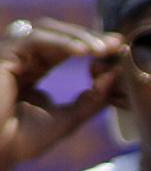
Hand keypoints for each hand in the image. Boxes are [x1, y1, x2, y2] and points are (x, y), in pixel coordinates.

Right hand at [0, 18, 122, 170]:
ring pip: (46, 30)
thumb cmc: (22, 141)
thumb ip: (92, 98)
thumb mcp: (69, 118)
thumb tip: (116, 73)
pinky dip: (61, 42)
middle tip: (117, 43)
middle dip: (90, 37)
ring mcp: (9, 55)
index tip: (120, 48)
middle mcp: (19, 58)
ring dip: (78, 37)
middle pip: (58, 33)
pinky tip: (84, 52)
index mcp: (32, 69)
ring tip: (104, 49)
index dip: (93, 46)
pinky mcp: (2, 55)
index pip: (66, 48)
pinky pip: (34, 39)